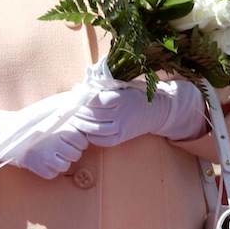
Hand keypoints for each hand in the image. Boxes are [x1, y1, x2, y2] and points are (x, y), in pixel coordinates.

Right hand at [0, 92, 89, 179]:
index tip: (72, 139)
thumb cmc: (34, 120)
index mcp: (61, 126)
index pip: (83, 141)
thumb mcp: (53, 109)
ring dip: (61, 162)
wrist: (7, 132)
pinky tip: (44, 161)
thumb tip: (88, 100)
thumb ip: (71, 107)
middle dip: (71, 153)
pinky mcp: (35, 166)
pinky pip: (51, 174)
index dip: (79, 141)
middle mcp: (54, 140)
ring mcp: (44, 154)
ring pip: (65, 166)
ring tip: (53, 154)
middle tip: (62, 147)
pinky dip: (49, 170)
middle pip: (75, 155)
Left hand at [71, 80, 205, 146]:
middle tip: (74, 111)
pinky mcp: (123, 137)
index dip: (86, 101)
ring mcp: (123, 126)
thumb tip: (84, 89)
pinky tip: (88, 132)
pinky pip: (104, 141)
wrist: (155, 111)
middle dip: (80, 113)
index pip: (97, 100)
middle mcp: (123, 112)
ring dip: (83, 126)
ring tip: (77, 121)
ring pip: (96, 129)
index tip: (81, 100)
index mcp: (122, 97)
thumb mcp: (124, 87)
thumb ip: (107, 88)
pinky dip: (93, 138)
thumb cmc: (135, 96)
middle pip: (94, 115)